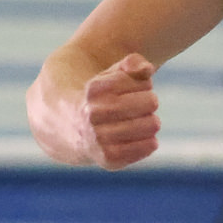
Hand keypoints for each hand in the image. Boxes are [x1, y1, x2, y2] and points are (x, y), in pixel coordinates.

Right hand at [82, 54, 161, 169]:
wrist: (70, 128)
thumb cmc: (100, 97)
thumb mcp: (112, 74)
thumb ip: (132, 63)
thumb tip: (146, 69)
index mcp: (95, 89)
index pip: (143, 81)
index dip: (143, 84)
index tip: (131, 90)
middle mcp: (93, 114)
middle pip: (151, 102)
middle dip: (149, 102)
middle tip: (137, 107)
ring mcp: (99, 138)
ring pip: (152, 125)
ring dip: (150, 122)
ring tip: (137, 122)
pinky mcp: (109, 159)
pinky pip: (149, 146)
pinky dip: (150, 140)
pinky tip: (138, 137)